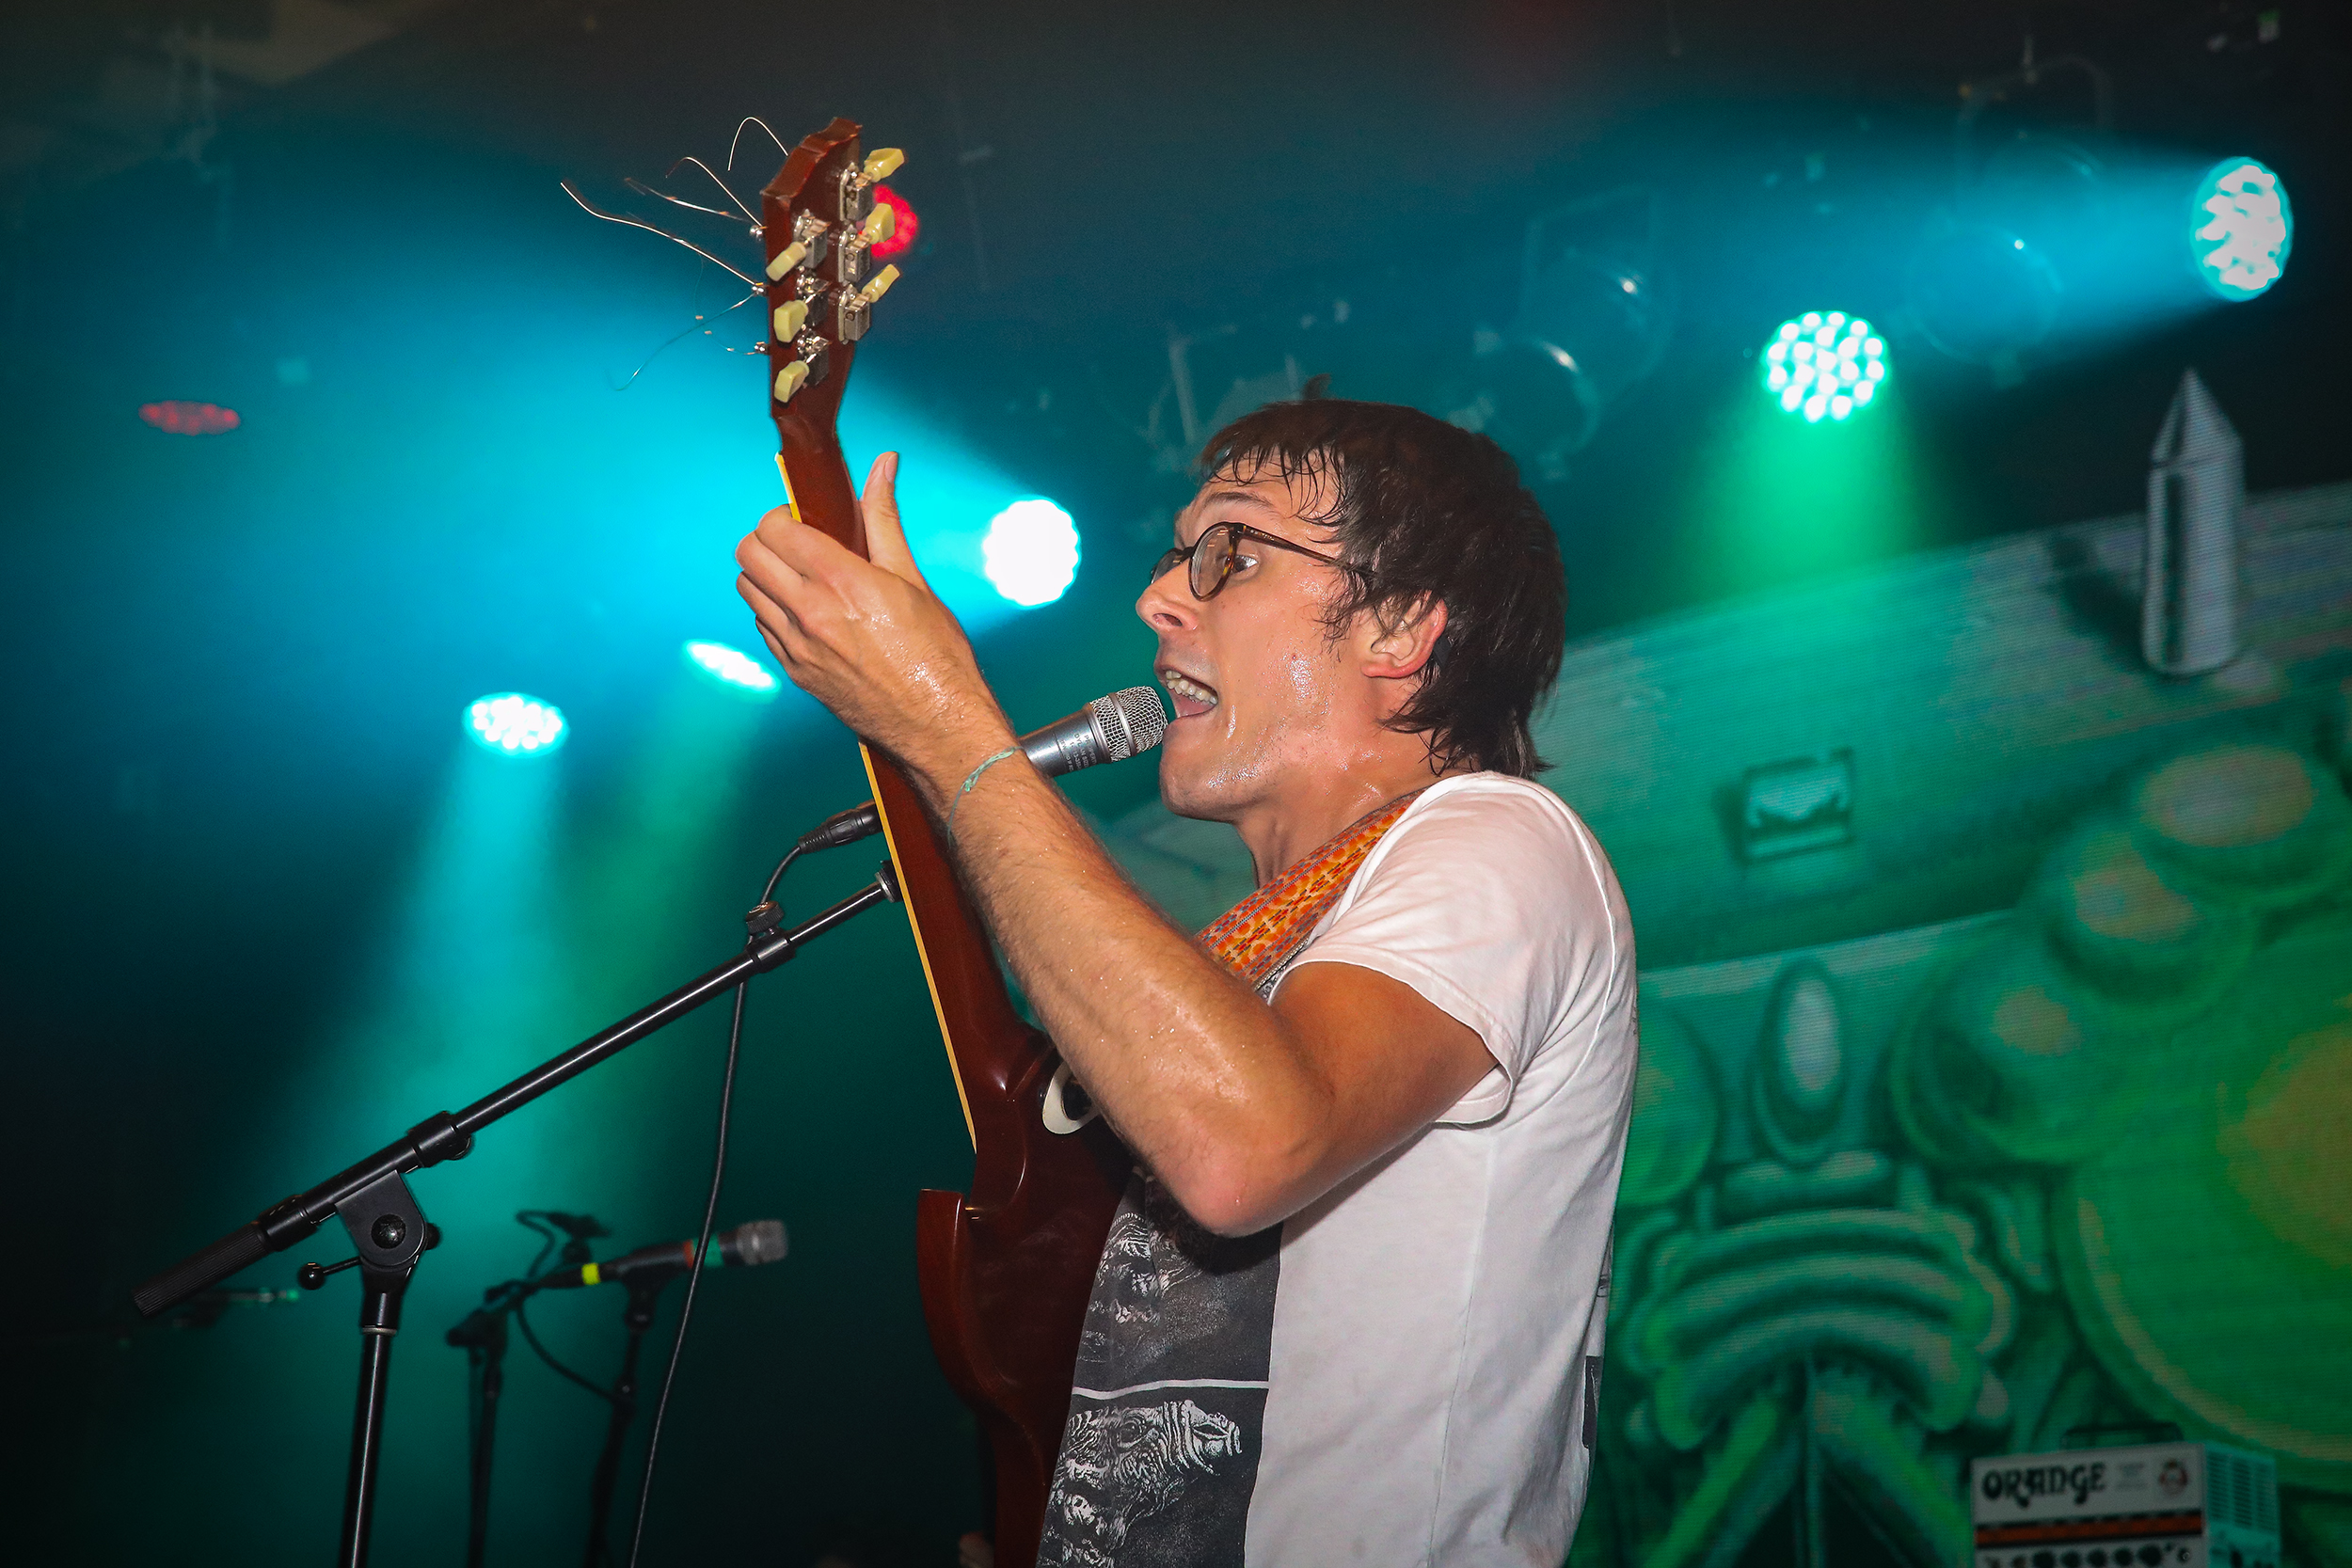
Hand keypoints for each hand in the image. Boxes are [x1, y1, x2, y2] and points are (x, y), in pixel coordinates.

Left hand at [734, 453, 1014, 793]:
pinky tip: (808, 613)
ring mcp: (797, 646)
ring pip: (748, 591)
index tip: (803, 519)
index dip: (783, 515)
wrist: (938, 723)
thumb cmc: (937, 655)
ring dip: (766, 575)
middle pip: (748, 555)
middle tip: (797, 542)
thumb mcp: (911, 577)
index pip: (774, 528)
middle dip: (767, 539)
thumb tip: (883, 465)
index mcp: (840, 580)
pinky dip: (775, 611)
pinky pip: (763, 628)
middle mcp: (809, 612)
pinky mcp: (796, 673)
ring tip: (802, 578)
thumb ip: (884, 518)